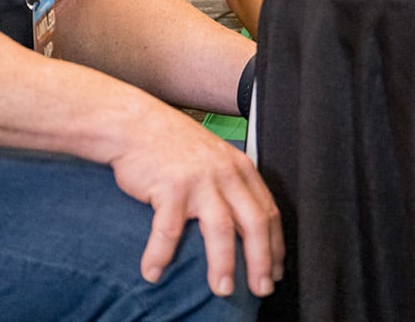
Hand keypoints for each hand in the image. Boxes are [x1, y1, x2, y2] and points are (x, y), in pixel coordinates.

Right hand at [107, 106, 284, 296]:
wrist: (137, 124)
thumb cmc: (173, 146)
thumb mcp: (214, 159)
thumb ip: (231, 185)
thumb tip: (243, 225)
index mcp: (241, 169)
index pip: (269, 211)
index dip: (276, 244)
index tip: (277, 270)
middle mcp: (226, 174)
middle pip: (254, 223)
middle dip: (262, 261)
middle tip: (262, 288)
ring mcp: (200, 180)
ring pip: (221, 229)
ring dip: (224, 264)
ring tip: (223, 290)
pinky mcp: (171, 187)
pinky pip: (167, 230)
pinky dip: (160, 256)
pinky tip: (153, 274)